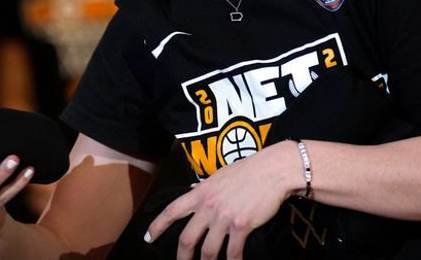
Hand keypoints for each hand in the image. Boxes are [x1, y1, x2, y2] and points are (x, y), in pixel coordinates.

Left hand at [145, 141, 299, 259]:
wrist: (272, 170)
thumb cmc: (248, 170)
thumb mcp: (220, 175)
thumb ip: (206, 188)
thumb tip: (195, 190)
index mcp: (201, 192)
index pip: (172, 211)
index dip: (157, 226)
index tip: (148, 238)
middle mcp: (208, 206)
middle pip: (187, 238)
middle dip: (182, 257)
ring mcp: (224, 217)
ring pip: (208, 251)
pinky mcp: (241, 226)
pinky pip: (232, 252)